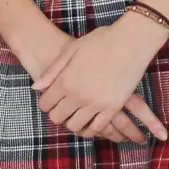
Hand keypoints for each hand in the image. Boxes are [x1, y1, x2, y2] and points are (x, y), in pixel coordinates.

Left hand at [30, 14, 168, 145]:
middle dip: (58, 114)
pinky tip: (93, 117)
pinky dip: (93, 126)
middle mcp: (78, 95)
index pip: (45, 104)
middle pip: (58, 118)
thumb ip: (53, 71)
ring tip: (78, 113)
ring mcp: (96, 104)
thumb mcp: (72, 50)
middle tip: (64, 107)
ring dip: (74, 121)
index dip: (46, 103)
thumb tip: (37, 88)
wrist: (131, 41)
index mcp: (65, 81)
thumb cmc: (101, 40)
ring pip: (76, 126)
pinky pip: (98, 127)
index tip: (52, 99)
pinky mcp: (113, 108)